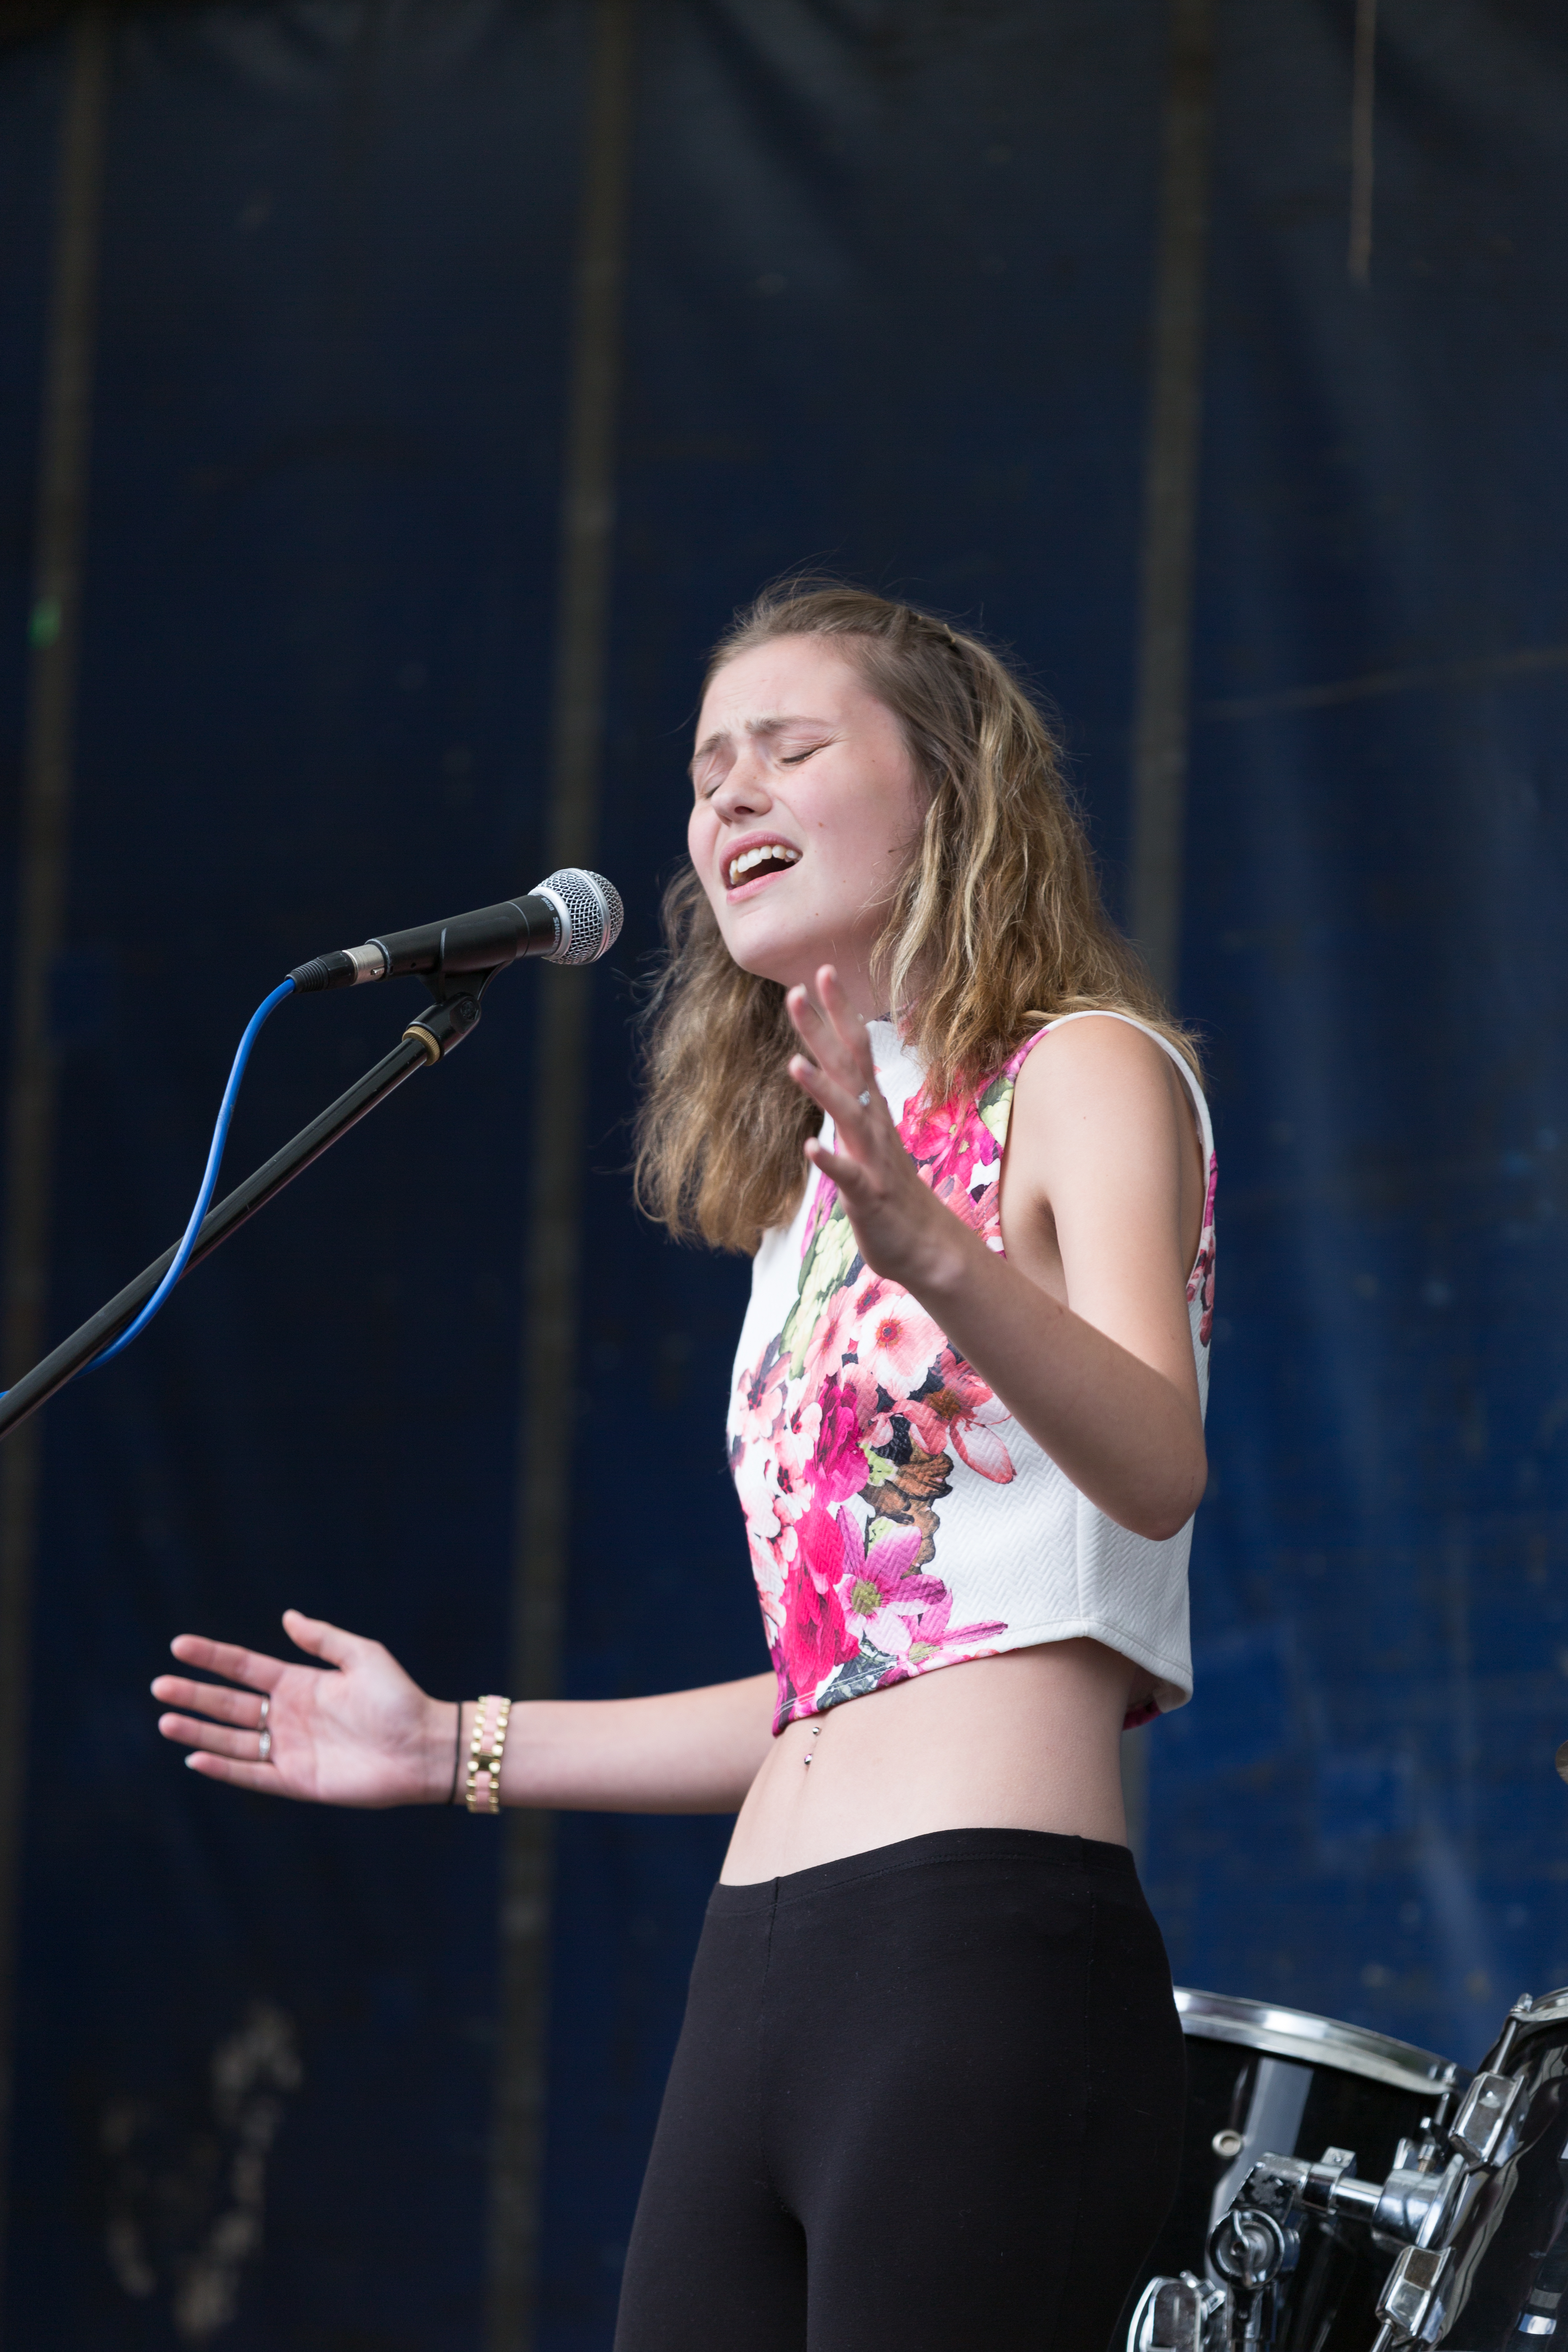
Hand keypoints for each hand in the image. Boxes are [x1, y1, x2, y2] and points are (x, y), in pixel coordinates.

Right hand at [152, 1609, 455, 1807]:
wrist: (423, 1747)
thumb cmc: (399, 1699)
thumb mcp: (363, 1656)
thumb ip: (322, 1639)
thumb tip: (285, 1616)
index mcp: (300, 1683)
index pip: (245, 1667)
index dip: (212, 1657)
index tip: (179, 1646)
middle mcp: (288, 1716)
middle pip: (230, 1703)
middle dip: (195, 1694)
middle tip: (159, 1685)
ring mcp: (289, 1749)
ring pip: (232, 1740)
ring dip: (199, 1732)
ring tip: (167, 1720)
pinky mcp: (296, 1780)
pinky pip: (252, 1774)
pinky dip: (224, 1768)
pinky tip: (197, 1758)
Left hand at [786, 966, 973, 1294]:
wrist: (925, 1248)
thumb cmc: (890, 1191)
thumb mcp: (867, 1139)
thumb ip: (850, 1104)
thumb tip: (829, 1068)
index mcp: (871, 1111)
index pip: (854, 1050)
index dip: (837, 1013)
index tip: (821, 973)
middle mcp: (873, 1126)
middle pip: (848, 1068)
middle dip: (823, 1030)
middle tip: (798, 990)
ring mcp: (873, 1159)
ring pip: (848, 1117)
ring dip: (822, 1090)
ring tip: (794, 1064)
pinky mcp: (868, 1195)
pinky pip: (848, 1176)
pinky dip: (830, 1161)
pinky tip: (809, 1148)